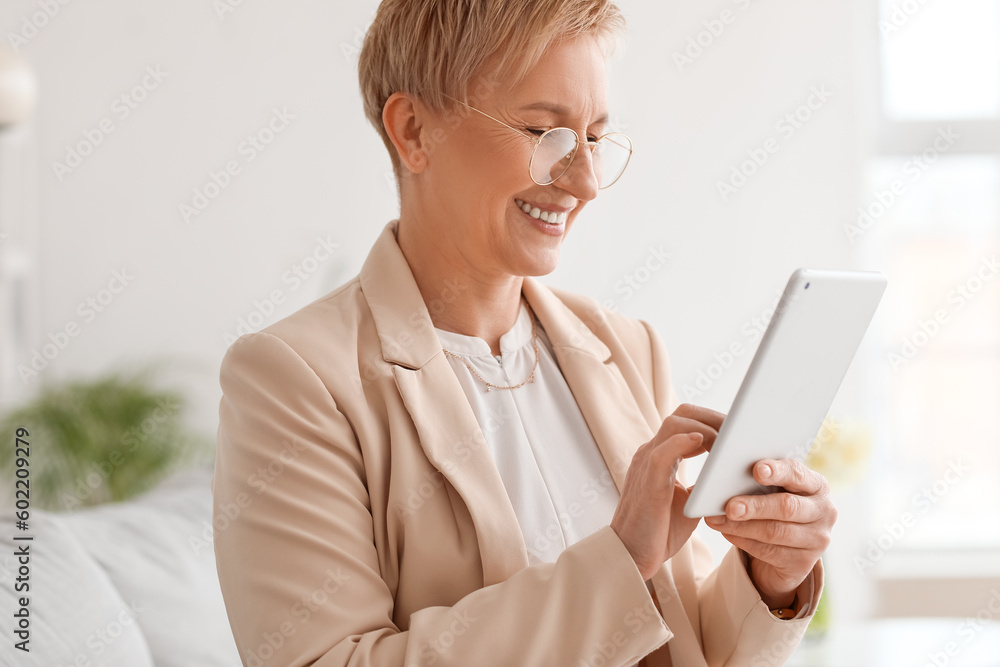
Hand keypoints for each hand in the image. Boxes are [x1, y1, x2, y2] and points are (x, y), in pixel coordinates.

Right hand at [610, 404, 723, 580]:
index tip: (739, 431)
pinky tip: (704, 443)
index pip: (686, 421)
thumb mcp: (690, 501)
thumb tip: (734, 476)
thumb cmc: (660, 530)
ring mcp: (647, 463)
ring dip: (706, 428)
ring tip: (729, 443)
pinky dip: (683, 443)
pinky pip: (663, 453)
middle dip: (714, 417)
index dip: (713, 421)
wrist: (633, 555)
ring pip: (674, 425)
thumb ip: (705, 484)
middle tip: (740, 432)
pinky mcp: (648, 481)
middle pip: (682, 415)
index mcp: (661, 456)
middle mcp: (652, 453)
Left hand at [705, 459, 836, 608]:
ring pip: (775, 532)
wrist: (791, 547)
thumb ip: (760, 481)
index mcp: (817, 485)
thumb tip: (725, 476)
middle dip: (755, 506)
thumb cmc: (777, 505)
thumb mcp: (776, 490)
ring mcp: (816, 540)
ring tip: (716, 520)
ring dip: (741, 526)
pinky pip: (768, 552)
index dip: (777, 471)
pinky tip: (727, 532)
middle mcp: (824, 512)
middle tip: (730, 506)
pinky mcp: (803, 563)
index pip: (798, 474)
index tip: (757, 470)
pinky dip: (743, 541)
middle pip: (787, 507)